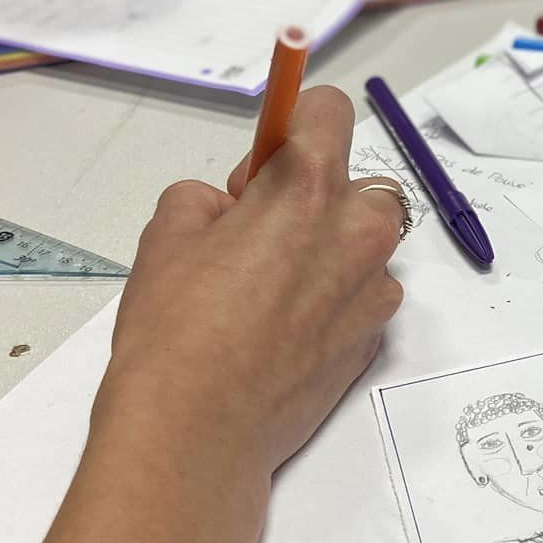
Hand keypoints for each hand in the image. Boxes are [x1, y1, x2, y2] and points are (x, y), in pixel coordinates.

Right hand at [99, 87, 405, 477]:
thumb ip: (210, 196)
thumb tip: (231, 205)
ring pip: (361, 245)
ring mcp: (374, 290)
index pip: (330, 112)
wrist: (198, 430)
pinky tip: (282, 333)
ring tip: (265, 294)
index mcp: (310, 187)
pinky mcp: (375, 339)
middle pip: (355, 183)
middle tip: (256, 236)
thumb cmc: (177, 329)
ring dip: (326, 252)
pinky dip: (332, 301)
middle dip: (314, 197)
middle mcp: (358, 232)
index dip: (294, 127)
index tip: (266, 159)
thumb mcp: (168, 231)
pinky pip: (360, 296)